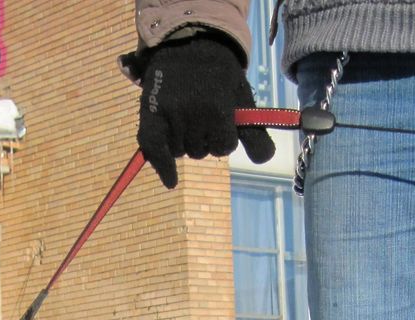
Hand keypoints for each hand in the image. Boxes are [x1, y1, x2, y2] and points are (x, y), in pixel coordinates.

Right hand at [136, 31, 274, 189]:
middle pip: (202, 151)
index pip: (224, 146)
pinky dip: (162, 167)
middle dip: (204, 139)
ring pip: (181, 152)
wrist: (190, 42)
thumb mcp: (243, 98)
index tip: (222, 121)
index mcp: (217, 108)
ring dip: (184, 144)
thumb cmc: (220, 75)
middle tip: (201, 114)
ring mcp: (169, 114)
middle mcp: (192, 113)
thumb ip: (255, 131)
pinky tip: (171, 182)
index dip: (225, 137)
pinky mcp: (150, 114)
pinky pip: (154, 149)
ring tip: (185, 118)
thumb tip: (264, 161)